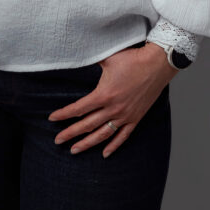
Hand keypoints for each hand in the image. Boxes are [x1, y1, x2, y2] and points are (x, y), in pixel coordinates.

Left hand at [48, 43, 175, 156]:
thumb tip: (77, 55)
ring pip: (103, 135)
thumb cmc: (131, 59)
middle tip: (57, 140)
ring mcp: (125, 116)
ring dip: (87, 143)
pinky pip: (122, 136)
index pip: (79, 109)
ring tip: (74, 150)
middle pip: (87, 125)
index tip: (52, 119)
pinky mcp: (136, 118)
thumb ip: (91, 59)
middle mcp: (113, 109)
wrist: (157, 65)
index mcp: (104, 94)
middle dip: (70, 133)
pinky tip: (104, 154)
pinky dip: (113, 146)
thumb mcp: (107, 58)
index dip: (64, 114)